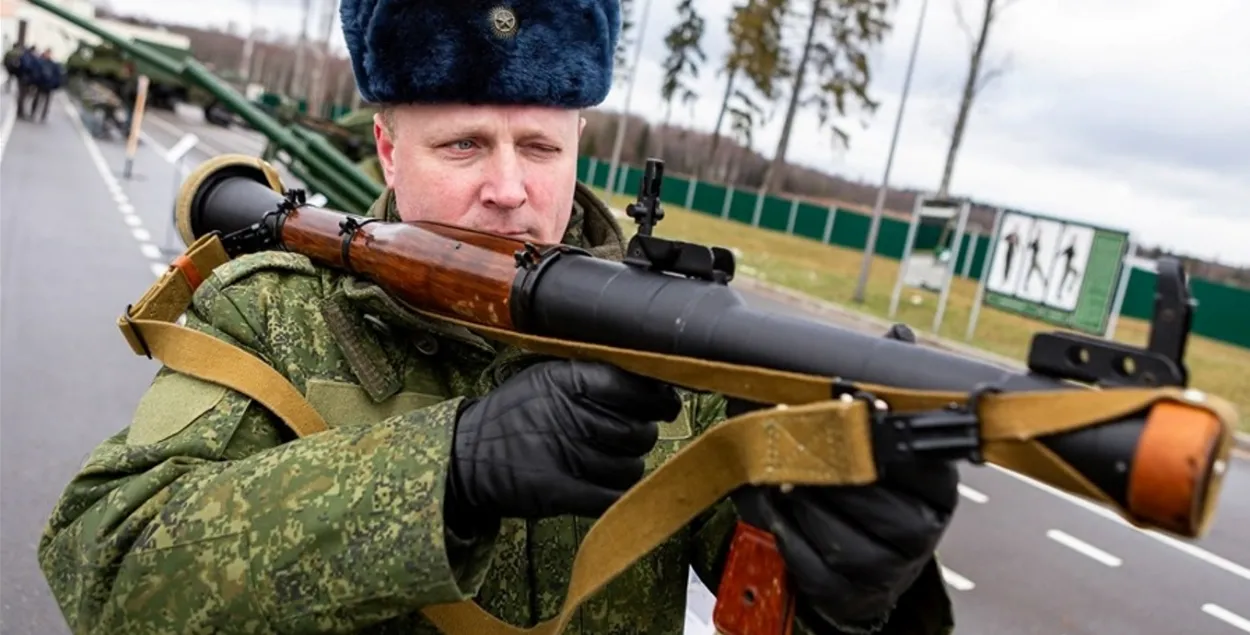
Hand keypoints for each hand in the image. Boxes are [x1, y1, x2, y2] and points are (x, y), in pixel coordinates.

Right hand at [444, 359, 679, 530]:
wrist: (465, 458)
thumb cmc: (511, 416)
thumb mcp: (545, 379)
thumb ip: (593, 376)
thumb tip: (653, 384)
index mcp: (568, 380)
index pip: (634, 386)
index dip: (658, 399)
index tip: (665, 405)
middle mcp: (570, 414)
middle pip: (639, 431)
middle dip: (641, 437)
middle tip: (626, 438)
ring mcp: (567, 455)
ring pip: (630, 468)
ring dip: (625, 468)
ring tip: (604, 462)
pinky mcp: (562, 492)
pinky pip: (612, 497)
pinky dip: (615, 495)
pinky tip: (602, 486)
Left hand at [727, 321, 956, 629]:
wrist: (866, 565)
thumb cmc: (871, 491)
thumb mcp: (884, 441)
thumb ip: (886, 389)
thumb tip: (898, 335)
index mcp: (936, 483)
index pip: (911, 449)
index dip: (871, 423)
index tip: (840, 398)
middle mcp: (922, 526)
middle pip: (867, 488)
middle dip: (821, 459)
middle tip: (788, 433)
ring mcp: (889, 565)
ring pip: (835, 525)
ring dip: (798, 495)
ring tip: (775, 471)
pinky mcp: (852, 591)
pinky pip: (809, 558)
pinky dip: (784, 529)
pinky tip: (773, 505)